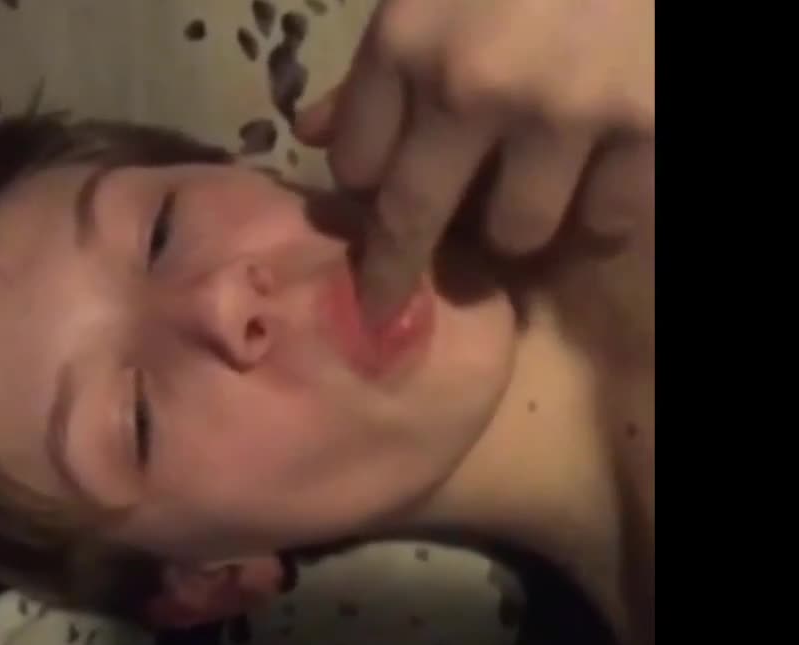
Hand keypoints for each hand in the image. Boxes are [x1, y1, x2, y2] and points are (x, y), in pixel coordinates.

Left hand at [295, 0, 653, 257]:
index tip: (378, 200)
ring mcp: (562, 112)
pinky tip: (596, 181)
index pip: (353, 164)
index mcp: (407, 37)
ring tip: (529, 195)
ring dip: (514, 225)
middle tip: (387, 298)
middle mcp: (471, 85)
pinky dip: (598, 215)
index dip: (363, 188)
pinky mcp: (645, 129)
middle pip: (411, 219)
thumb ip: (376, 61)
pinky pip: (606, 223)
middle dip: (395, 268)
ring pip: (514, 233)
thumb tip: (307, 133)